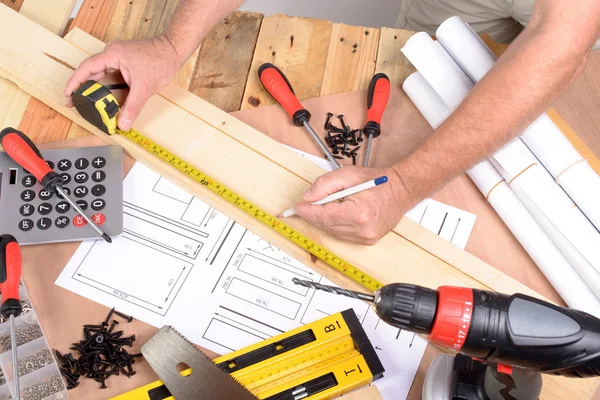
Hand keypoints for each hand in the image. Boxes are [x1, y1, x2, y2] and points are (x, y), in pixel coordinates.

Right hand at [64, 35, 181, 130]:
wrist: (173, 50)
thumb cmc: (161, 62)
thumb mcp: (145, 88)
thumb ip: (132, 107)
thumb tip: (122, 124)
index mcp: (112, 54)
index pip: (86, 68)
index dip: (75, 82)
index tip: (68, 95)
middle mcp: (111, 53)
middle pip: (90, 70)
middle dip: (81, 87)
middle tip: (74, 103)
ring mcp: (117, 56)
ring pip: (99, 72)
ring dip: (92, 86)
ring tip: (84, 101)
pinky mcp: (123, 61)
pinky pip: (108, 73)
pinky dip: (104, 84)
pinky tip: (102, 96)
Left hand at [293, 166, 412, 244]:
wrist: (401, 190)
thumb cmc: (377, 181)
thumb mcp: (347, 174)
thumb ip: (324, 185)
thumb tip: (308, 197)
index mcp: (358, 213)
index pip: (323, 216)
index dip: (307, 212)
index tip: (297, 207)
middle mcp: (362, 229)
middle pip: (326, 225)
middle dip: (313, 215)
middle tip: (305, 206)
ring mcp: (366, 238)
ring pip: (333, 232)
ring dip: (324, 220)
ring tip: (324, 207)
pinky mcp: (367, 241)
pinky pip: (342, 235)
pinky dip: (336, 225)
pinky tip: (338, 214)